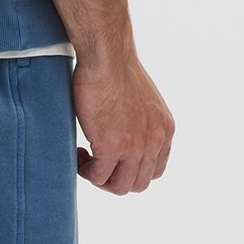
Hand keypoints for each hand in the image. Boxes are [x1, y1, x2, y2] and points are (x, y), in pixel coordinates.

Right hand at [72, 33, 174, 194]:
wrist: (107, 58)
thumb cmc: (117, 69)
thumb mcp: (143, 100)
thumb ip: (142, 122)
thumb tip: (125, 133)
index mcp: (164, 130)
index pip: (155, 169)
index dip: (132, 170)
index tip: (114, 160)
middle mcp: (155, 141)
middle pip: (138, 183)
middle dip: (115, 179)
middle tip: (96, 163)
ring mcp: (135, 146)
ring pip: (119, 186)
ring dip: (100, 179)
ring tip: (86, 161)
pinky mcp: (112, 147)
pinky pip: (98, 175)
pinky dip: (86, 170)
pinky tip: (79, 154)